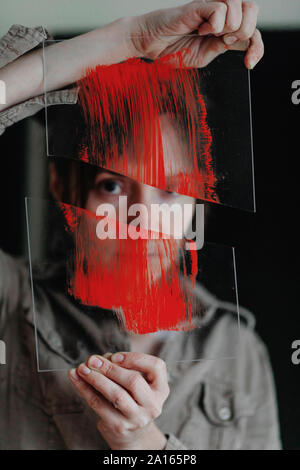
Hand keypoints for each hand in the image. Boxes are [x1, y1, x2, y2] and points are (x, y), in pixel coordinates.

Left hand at [68, 352, 169, 449]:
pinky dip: (84, 389)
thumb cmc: (132, 398)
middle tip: (92, 359)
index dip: (134, 358)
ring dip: (96, 378)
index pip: (156, 366)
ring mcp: (137, 418)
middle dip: (110, 368)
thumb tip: (99, 360)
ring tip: (82, 368)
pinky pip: (99, 405)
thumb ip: (123, 367)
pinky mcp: (119, 426)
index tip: (114, 355)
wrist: (132, 434)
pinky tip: (76, 378)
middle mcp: (153, 404)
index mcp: (161, 388)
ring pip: (116, 395)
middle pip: (133, 381)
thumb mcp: (137, 382)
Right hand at [128, 0, 263, 68]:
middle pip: (252, 10)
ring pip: (239, 8)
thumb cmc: (173, 49)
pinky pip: (220, 10)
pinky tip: (200, 29)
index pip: (252, 29)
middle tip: (224, 42)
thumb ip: (224, 48)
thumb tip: (244, 42)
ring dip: (228, 28)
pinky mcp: (199, 4)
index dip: (257, 46)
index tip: (250, 63)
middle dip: (245, 32)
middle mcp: (220, 12)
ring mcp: (210, 6)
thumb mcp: (205, 56)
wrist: (151, 46)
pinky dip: (213, 25)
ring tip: (209, 34)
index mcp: (224, 25)